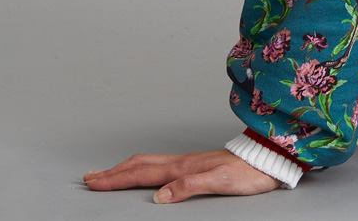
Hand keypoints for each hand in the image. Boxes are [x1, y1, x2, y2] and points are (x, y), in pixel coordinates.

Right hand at [82, 148, 280, 202]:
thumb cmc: (247, 173)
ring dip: (124, 168)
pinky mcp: (196, 166)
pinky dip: (142, 168)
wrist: (267, 161)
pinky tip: (144, 172)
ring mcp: (188, 162)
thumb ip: (188, 187)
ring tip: (109, 173)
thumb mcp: (219, 183)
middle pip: (139, 165)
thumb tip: (159, 197)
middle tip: (89, 178)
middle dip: (112, 173)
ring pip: (148, 163)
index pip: (141, 174)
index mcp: (182, 168)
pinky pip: (160, 165)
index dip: (116, 179)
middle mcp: (182, 163)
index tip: (93, 183)